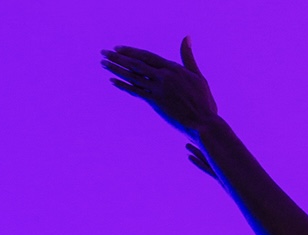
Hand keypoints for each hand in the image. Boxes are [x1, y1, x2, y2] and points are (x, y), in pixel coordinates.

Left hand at [102, 37, 218, 146]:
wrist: (204, 123)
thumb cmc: (204, 103)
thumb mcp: (198, 76)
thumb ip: (188, 57)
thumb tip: (186, 37)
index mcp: (173, 68)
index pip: (146, 56)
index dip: (131, 51)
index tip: (118, 48)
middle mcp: (164, 76)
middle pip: (136, 63)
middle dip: (118, 57)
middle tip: (103, 52)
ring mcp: (158, 89)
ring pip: (132, 75)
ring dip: (116, 68)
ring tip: (103, 63)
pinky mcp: (155, 102)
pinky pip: (135, 91)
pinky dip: (123, 85)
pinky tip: (112, 80)